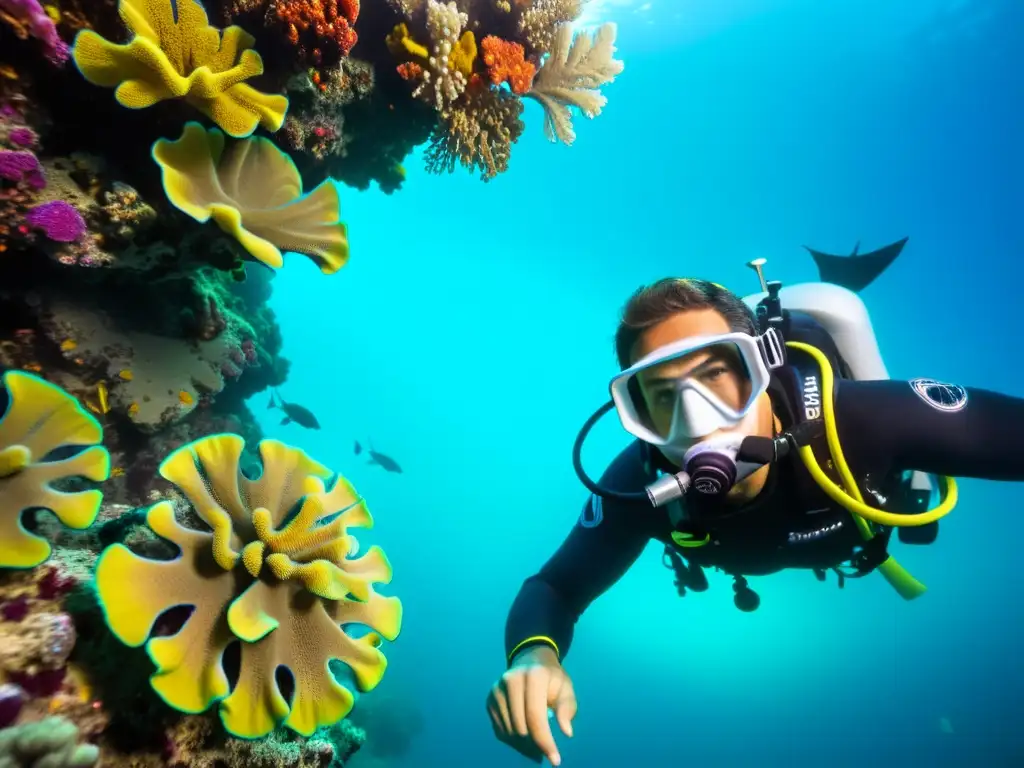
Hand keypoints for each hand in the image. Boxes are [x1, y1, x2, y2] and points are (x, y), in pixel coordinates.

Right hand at [486, 644, 577, 765]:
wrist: (530, 661)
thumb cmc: (551, 679)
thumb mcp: (566, 689)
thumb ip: (567, 708)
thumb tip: (566, 732)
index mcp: (533, 675)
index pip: (535, 716)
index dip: (545, 741)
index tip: (555, 760)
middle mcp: (511, 680)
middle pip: (521, 727)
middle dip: (536, 745)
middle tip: (547, 751)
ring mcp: (497, 690)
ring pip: (509, 733)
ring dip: (524, 746)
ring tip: (538, 744)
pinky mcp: (489, 700)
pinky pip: (500, 731)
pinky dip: (513, 741)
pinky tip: (525, 737)